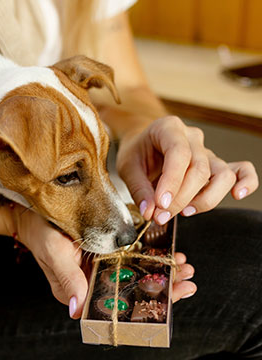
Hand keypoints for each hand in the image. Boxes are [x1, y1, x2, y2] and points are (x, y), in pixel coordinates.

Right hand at [10, 205, 195, 318]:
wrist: (33, 210)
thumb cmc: (40, 232)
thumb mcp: (53, 254)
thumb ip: (67, 279)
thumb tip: (77, 310)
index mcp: (83, 288)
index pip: (119, 303)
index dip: (147, 302)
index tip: (173, 294)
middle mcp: (95, 278)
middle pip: (133, 287)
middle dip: (162, 284)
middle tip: (187, 277)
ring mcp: (101, 261)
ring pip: (135, 269)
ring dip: (160, 267)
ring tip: (183, 263)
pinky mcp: (105, 244)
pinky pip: (129, 250)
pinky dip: (148, 248)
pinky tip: (166, 246)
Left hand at [116, 116, 258, 222]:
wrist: (143, 144)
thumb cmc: (136, 152)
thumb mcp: (127, 167)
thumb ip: (138, 189)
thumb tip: (151, 212)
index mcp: (169, 128)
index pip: (179, 154)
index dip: (171, 182)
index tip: (161, 204)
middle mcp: (192, 137)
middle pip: (199, 169)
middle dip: (181, 199)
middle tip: (160, 216)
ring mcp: (207, 151)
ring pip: (222, 174)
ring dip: (205, 199)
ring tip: (184, 212)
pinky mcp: (215, 165)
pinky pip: (241, 170)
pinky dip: (245, 182)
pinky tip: (237, 194)